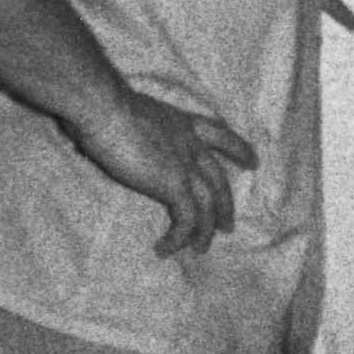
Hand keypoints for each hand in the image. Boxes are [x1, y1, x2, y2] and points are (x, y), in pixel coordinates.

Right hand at [78, 79, 253, 258]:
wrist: (103, 105)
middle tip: (229, 225)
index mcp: (181, 122)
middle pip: (218, 179)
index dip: (238, 150)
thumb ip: (127, 129)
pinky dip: (179, 238)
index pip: (220, 135)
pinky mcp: (173, 186)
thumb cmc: (102, 103)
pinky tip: (165, 249)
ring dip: (206, 231)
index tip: (254, 162)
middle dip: (225, 204)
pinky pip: (185, 220)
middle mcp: (190, 144)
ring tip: (201, 249)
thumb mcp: (125, 113)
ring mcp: (185, 165)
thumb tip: (99, 138)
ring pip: (208, 205)